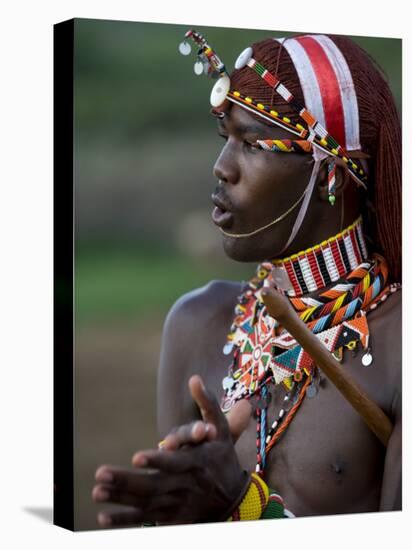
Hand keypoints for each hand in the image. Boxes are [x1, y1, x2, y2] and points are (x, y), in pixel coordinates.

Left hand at [92, 375, 251, 526]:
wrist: (234, 497)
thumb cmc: (222, 455)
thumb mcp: (221, 428)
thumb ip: (207, 403)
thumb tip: (194, 378)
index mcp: (198, 462)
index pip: (175, 463)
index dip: (156, 461)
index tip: (137, 457)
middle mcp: (187, 485)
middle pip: (154, 485)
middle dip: (127, 481)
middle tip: (102, 474)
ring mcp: (179, 504)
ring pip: (146, 503)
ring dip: (121, 499)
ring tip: (98, 491)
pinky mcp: (172, 517)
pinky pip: (147, 520)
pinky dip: (126, 521)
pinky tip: (104, 518)